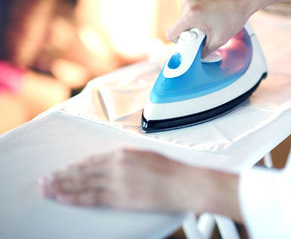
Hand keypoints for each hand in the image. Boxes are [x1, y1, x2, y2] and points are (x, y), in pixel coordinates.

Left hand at [40, 149, 241, 220]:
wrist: (183, 183)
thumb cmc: (170, 169)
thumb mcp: (146, 154)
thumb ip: (126, 157)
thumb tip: (113, 160)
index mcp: (122, 154)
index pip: (91, 160)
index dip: (74, 166)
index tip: (62, 169)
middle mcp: (115, 166)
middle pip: (82, 172)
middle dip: (61, 176)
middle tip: (45, 179)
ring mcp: (117, 183)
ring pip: (83, 184)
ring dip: (63, 186)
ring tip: (47, 189)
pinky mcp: (121, 198)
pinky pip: (92, 198)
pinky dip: (75, 198)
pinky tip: (63, 198)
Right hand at [167, 0, 251, 57]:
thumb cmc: (234, 15)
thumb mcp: (218, 40)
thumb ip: (204, 51)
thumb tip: (196, 57)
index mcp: (191, 14)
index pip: (172, 34)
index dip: (180, 43)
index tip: (189, 47)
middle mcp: (188, 4)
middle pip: (179, 28)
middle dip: (190, 36)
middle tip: (205, 37)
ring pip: (184, 22)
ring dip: (194, 28)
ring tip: (210, 26)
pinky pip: (189, 15)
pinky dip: (197, 21)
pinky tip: (210, 21)